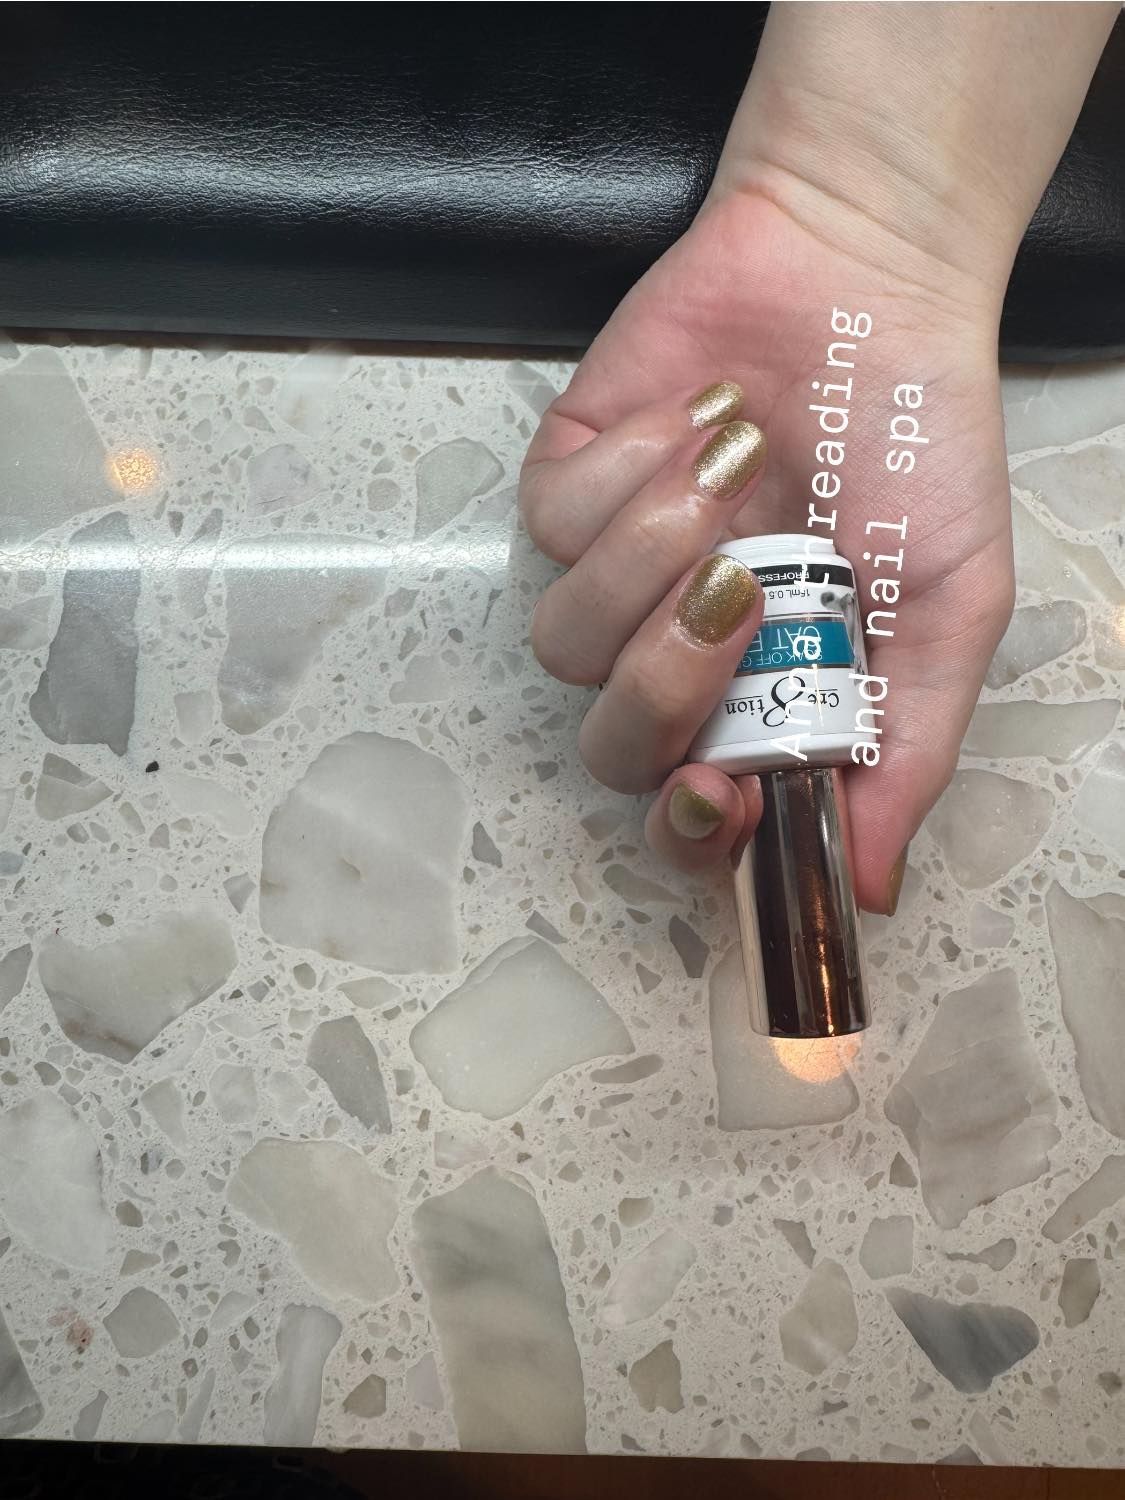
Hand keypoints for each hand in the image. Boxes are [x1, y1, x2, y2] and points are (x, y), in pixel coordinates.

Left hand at [519, 184, 1012, 914]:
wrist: (866, 279)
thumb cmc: (916, 443)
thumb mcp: (951, 606)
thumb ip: (907, 744)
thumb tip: (869, 885)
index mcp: (762, 695)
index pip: (688, 812)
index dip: (691, 827)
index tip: (723, 788)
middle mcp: (676, 647)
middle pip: (610, 742)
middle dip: (665, 680)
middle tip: (740, 590)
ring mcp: (613, 568)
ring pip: (564, 638)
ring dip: (650, 557)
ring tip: (737, 471)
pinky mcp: (566, 481)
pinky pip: (553, 521)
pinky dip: (631, 470)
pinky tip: (702, 420)